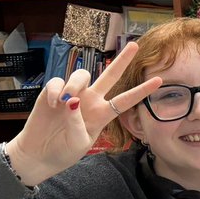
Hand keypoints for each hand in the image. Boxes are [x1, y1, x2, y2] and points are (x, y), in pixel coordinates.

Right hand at [4, 42, 161, 187]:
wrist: (40, 153)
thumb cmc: (64, 151)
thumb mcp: (78, 143)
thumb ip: (77, 123)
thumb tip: (71, 101)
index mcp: (103, 114)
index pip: (126, 100)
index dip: (141, 91)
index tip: (159, 81)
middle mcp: (91, 101)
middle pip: (110, 76)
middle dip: (122, 60)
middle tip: (134, 45)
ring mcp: (73, 95)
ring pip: (82, 74)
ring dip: (75, 83)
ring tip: (66, 99)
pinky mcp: (53, 92)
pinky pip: (57, 81)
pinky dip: (55, 90)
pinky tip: (53, 104)